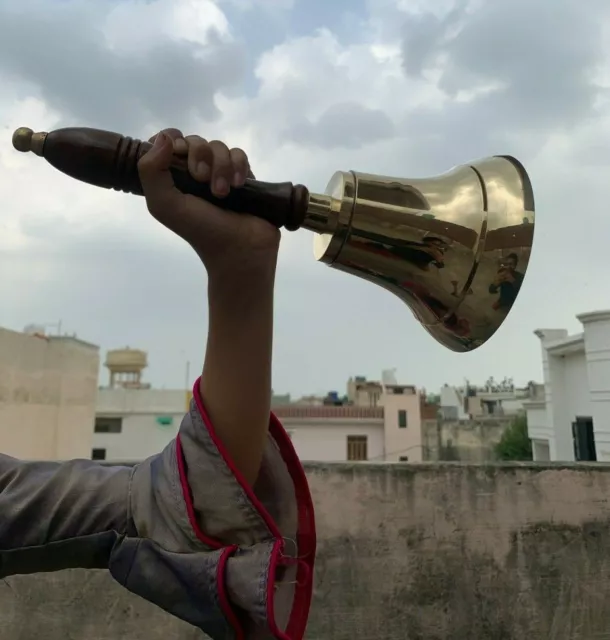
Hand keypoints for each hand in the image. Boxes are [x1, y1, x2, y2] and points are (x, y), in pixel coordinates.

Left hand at [138, 128, 280, 277]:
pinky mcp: (242, 176)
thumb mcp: (164, 205)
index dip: (172, 140)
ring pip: (219, 146)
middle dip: (200, 157)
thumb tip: (164, 136)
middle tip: (202, 181)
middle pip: (195, 141)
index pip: (167, 141)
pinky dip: (239, 166)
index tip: (179, 155)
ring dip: (221, 167)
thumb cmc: (200, 230)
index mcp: (172, 178)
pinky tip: (239, 185)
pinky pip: (239, 154)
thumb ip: (151, 170)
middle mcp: (194, 173)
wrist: (239, 249)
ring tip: (223, 193)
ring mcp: (220, 173)